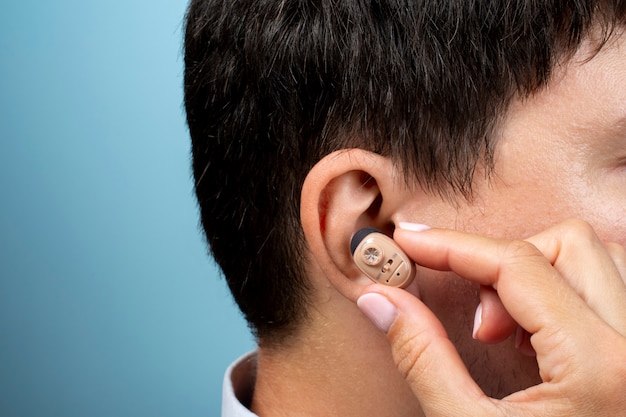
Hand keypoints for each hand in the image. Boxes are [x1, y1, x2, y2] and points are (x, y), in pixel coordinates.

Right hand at [357, 219, 625, 415]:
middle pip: (569, 244)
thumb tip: (379, 298)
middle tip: (478, 324)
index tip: (409, 241)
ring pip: (596, 259)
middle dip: (505, 265)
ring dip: (536, 278)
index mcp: (601, 367)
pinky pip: (608, 290)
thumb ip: (422, 355)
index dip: (451, 245)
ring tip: (507, 335)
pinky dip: (561, 296)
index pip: (517, 264)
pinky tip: (537, 344)